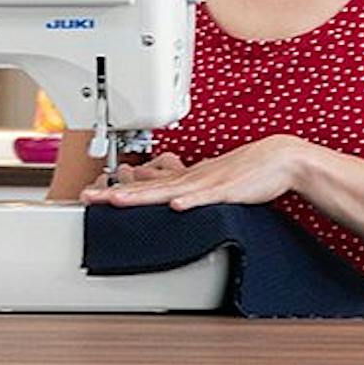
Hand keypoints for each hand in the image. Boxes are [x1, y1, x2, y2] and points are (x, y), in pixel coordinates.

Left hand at [80, 135, 311, 210]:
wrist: (276, 159)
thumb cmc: (242, 171)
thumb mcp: (205, 178)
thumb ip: (181, 184)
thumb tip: (159, 189)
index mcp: (182, 178)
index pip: (142, 186)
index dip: (115, 191)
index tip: (89, 197)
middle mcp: (188, 178)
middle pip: (145, 187)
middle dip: (115, 193)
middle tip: (87, 198)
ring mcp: (206, 183)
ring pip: (168, 190)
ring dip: (143, 196)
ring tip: (117, 200)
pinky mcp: (228, 190)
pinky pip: (207, 197)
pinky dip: (191, 201)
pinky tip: (176, 205)